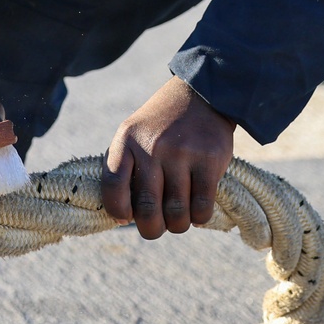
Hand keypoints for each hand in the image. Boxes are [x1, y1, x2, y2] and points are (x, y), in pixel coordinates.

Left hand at [102, 75, 234, 239]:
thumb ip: (125, 168)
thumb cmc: (162, 126)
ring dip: (177, 224)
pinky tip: (196, 207)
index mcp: (127, 139)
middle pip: (147, 210)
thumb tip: (123, 217)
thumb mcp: (134, 134)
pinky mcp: (209, 160)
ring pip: (177, 215)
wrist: (201, 94)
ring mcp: (182, 153)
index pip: (113, 186)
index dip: (118, 210)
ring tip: (178, 215)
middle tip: (157, 225)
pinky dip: (199, 217)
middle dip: (152, 228)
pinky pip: (202, 208)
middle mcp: (153, 146)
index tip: (125, 216)